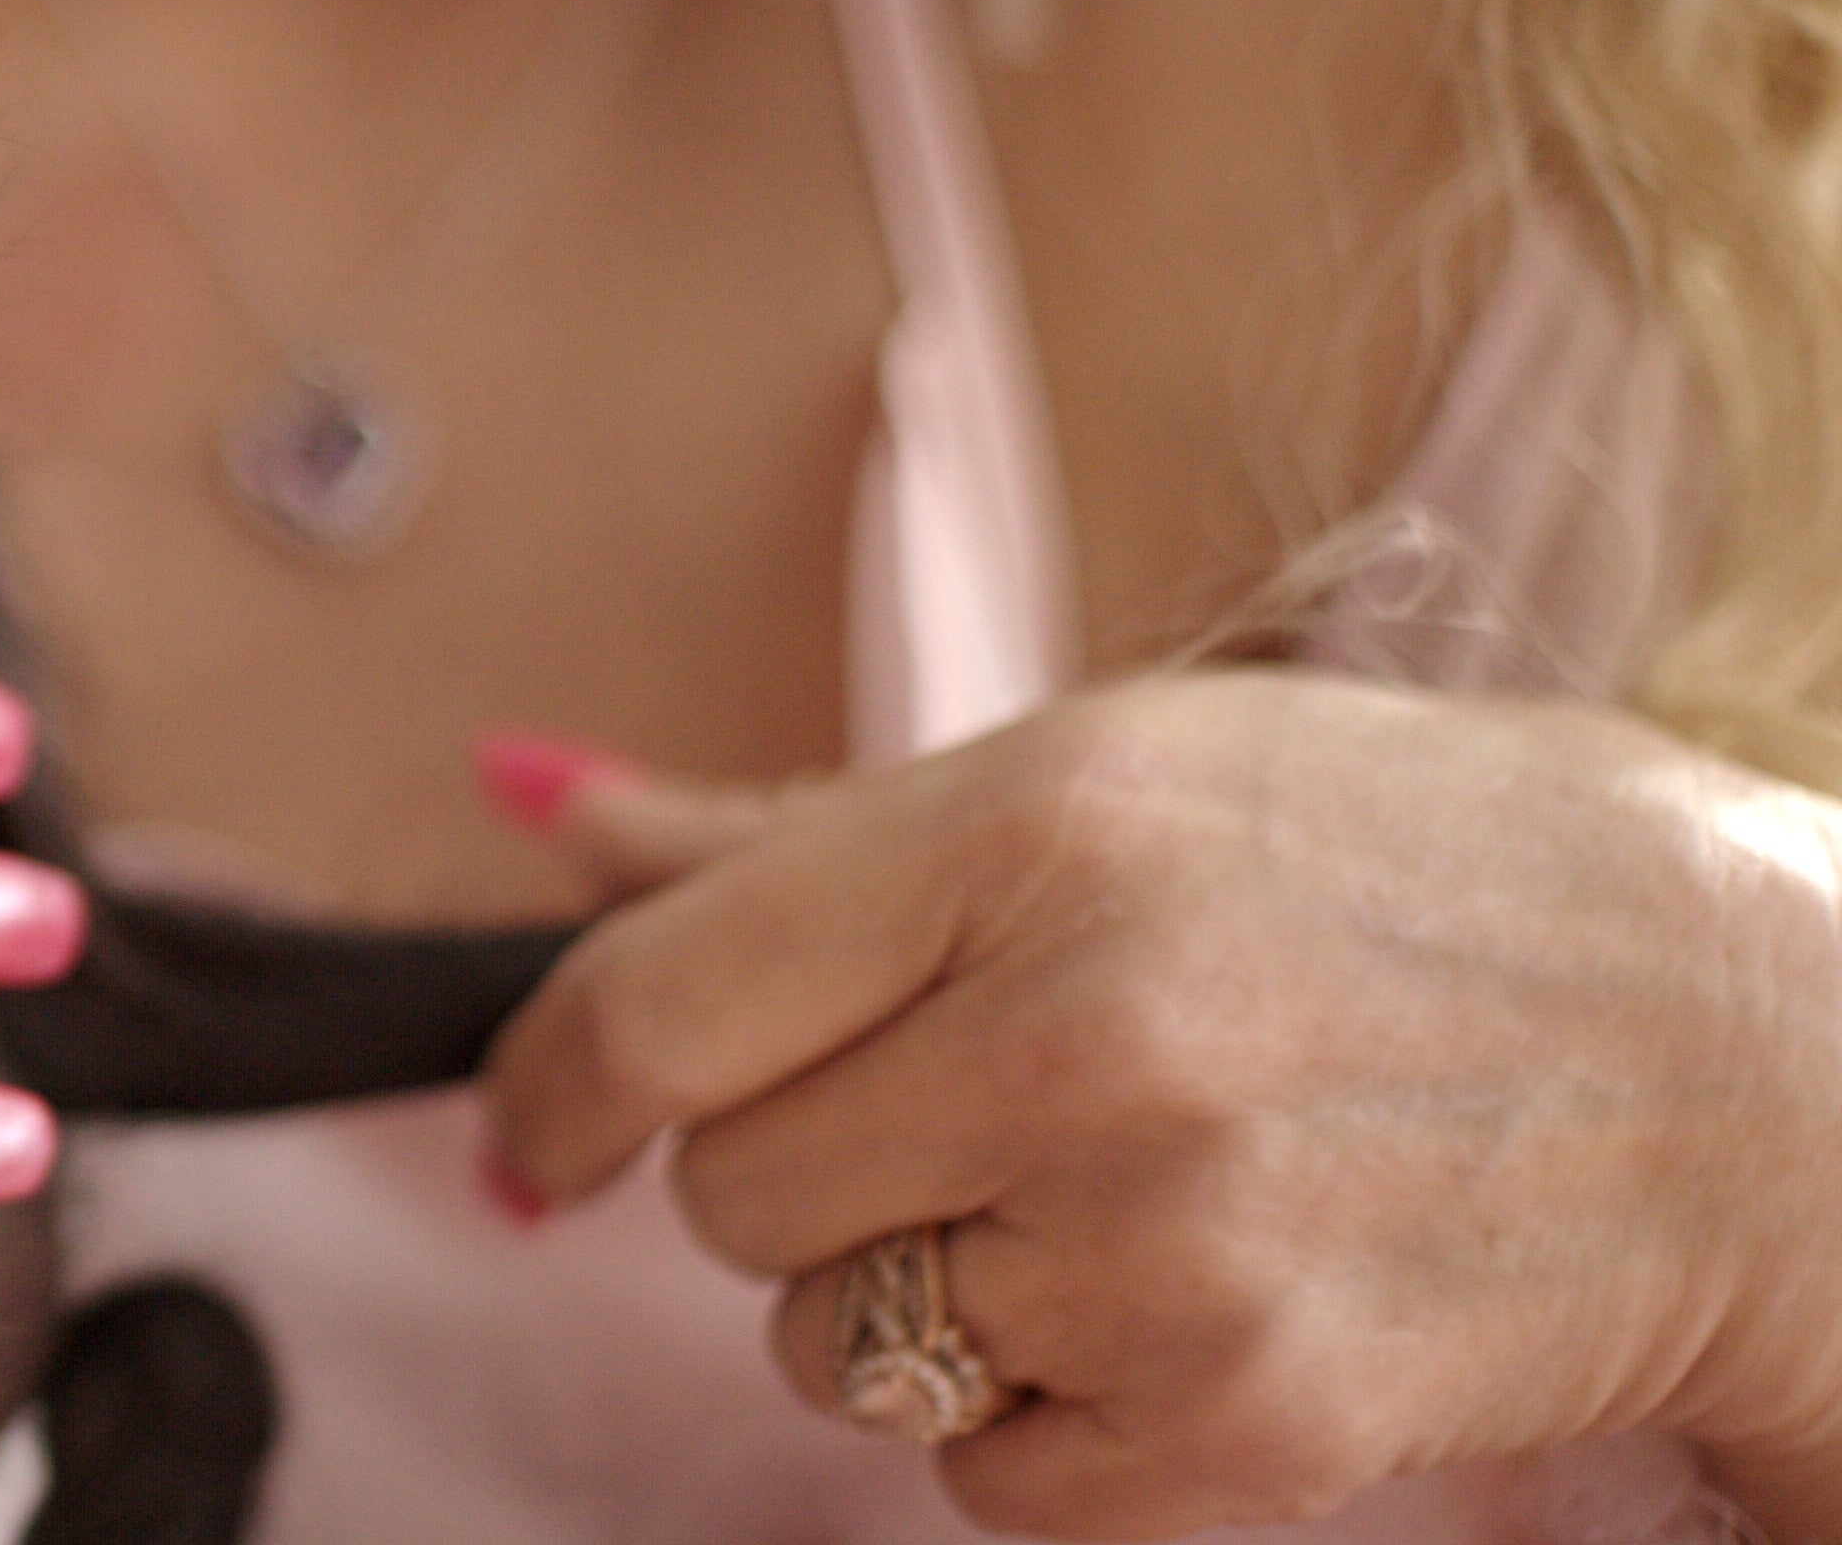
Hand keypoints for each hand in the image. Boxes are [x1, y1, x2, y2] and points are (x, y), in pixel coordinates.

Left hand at [479, 675, 1841, 1536]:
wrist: (1768, 1062)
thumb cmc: (1412, 878)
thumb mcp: (1110, 771)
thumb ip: (792, 832)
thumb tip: (527, 802)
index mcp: (1029, 826)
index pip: (654, 1003)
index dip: (553, 1087)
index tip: (539, 1132)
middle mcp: (1080, 1027)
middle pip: (732, 1199)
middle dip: (807, 1177)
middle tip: (969, 1116)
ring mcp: (1169, 1237)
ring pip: (839, 1351)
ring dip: (923, 1303)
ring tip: (1108, 1200)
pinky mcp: (1252, 1417)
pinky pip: (982, 1484)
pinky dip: (1045, 1427)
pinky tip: (1186, 1307)